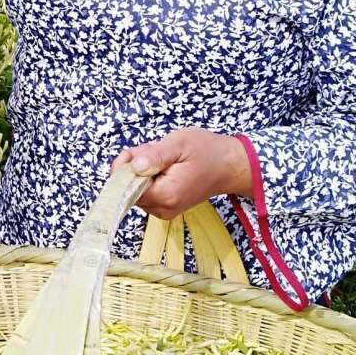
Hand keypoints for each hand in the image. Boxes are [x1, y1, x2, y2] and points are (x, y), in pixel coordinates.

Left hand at [113, 129, 251, 218]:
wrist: (230, 166)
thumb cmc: (207, 151)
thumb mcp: (179, 144)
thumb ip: (155, 156)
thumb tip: (133, 166)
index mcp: (165, 195)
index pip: (125, 187)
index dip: (125, 166)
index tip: (141, 151)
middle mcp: (163, 208)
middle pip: (129, 187)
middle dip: (136, 166)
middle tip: (156, 150)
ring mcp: (164, 210)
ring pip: (137, 188)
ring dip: (144, 170)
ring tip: (165, 157)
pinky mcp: (166, 207)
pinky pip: (147, 191)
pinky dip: (151, 176)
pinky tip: (166, 165)